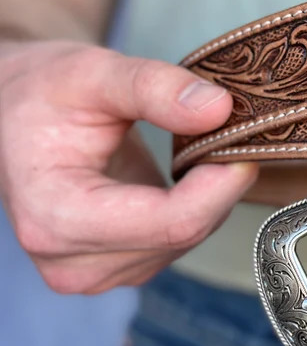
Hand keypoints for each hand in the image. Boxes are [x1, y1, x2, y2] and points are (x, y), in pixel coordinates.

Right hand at [0, 40, 257, 293]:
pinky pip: (183, 240)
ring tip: (196, 146)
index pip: (170, 223)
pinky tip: (186, 173)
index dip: (221, 184)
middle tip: (230, 131)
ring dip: (209, 195)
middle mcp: (73, 263)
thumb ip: (153, 87)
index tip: (245, 140)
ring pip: (190, 239)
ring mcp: (98, 273)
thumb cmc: (45, 93)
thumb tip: (220, 109)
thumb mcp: (92, 72)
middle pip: (184, 234)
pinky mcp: (121, 267)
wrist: (15, 117)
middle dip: (219, 184)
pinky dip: (197, 205)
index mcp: (55, 217)